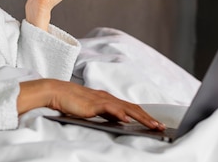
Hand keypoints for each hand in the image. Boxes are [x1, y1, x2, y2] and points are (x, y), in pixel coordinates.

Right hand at [17, 79, 164, 130]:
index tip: (154, 123)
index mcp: (108, 99)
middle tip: (160, 126)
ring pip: (125, 108)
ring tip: (151, 125)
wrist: (56, 92)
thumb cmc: (71, 101)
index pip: (130, 107)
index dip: (144, 115)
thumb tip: (119, 120)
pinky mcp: (93, 103)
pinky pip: (109, 108)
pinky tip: (126, 119)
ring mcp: (101, 100)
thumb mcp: (92, 110)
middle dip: (148, 117)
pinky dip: (119, 113)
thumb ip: (105, 114)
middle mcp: (108, 98)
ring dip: (140, 117)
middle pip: (132, 107)